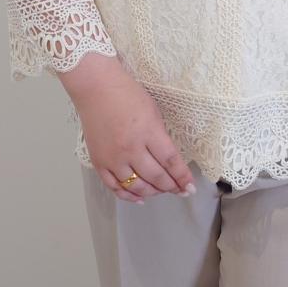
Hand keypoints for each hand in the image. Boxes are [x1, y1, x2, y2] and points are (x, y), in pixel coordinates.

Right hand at [59, 53, 196, 203]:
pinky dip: (128, 195)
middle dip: (171, 186)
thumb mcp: (153, 111)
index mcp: (148, 132)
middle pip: (155, 176)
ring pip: (136, 186)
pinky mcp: (99, 162)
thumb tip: (169, 160)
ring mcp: (113, 158)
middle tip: (180, 190)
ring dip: (152, 192)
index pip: (169, 160)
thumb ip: (160, 136)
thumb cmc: (128, 95)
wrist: (97, 89)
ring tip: (162, 191)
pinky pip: (114, 186)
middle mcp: (130, 148)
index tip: (190, 187)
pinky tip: (139, 198)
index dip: (182, 176)